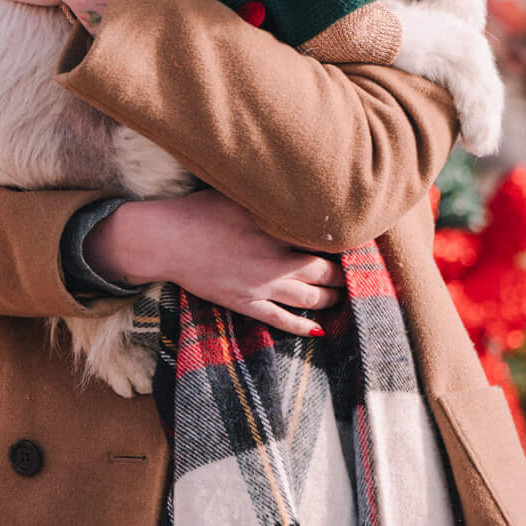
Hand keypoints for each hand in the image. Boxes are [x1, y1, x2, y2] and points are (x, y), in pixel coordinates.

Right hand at [88, 189, 343, 337]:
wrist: (166, 240)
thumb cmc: (201, 211)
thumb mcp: (241, 196)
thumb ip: (275, 201)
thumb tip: (303, 196)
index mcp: (277, 232)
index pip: (324, 241)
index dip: (345, 244)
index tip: (358, 240)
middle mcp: (275, 263)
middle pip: (325, 273)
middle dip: (344, 274)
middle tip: (359, 272)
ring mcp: (261, 287)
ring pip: (310, 300)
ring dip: (331, 299)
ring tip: (344, 296)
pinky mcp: (246, 304)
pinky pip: (281, 320)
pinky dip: (303, 327)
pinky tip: (318, 329)